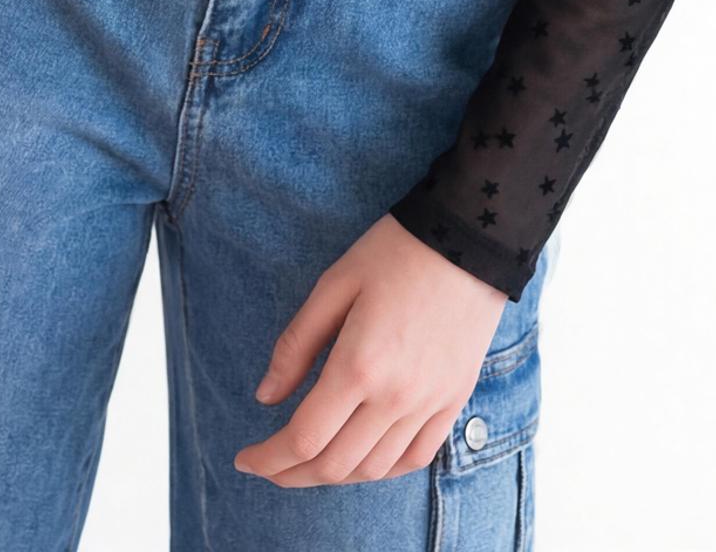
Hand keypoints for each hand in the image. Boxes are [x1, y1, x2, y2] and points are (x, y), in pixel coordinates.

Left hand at [233, 213, 506, 486]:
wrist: (469, 239)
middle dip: (292, 475)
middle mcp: (395, 397)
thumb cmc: (395, 251)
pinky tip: (362, 460)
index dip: (269, 459)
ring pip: (373, 469)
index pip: (304, 439)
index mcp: (358, 366)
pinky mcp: (453, 401)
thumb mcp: (334, 284)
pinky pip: (415, 458)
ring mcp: (429, 405)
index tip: (245, 459)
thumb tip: (265, 397)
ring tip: (308, 463)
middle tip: (269, 466)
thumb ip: (296, 345)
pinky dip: (382, 470)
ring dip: (334, 475)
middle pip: (334, 466)